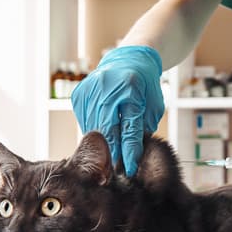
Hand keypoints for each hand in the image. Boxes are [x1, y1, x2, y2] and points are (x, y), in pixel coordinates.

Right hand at [70, 45, 163, 176]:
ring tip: (108, 158)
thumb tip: (133, 157)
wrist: (130, 60)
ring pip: (93, 129)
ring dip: (101, 146)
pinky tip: (102, 135)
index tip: (129, 169)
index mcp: (131, 88)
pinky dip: (95, 133)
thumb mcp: (152, 105)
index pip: (129, 127)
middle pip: (107, 130)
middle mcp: (107, 87)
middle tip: (115, 172)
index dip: (129, 151)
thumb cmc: (145, 86)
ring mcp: (89, 90)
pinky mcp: (78, 95)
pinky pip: (85, 123)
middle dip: (112, 153)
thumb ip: (143, 128)